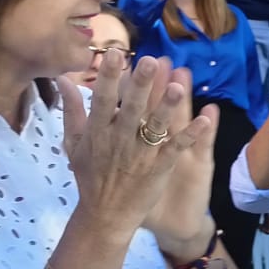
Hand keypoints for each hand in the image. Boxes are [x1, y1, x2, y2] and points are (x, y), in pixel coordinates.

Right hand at [56, 52, 218, 242]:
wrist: (105, 215)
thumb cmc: (89, 175)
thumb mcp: (74, 143)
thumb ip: (72, 110)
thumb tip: (63, 79)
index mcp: (98, 133)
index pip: (104, 100)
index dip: (110, 78)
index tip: (116, 53)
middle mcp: (120, 141)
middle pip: (132, 109)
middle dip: (141, 86)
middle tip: (151, 61)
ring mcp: (141, 155)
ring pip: (156, 127)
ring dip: (168, 108)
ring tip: (179, 87)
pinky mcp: (160, 168)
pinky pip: (176, 149)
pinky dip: (190, 136)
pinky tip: (205, 120)